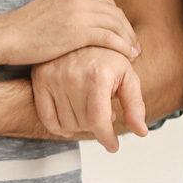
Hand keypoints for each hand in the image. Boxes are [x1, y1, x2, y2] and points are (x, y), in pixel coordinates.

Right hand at [0, 0, 139, 66]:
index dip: (117, 19)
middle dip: (127, 28)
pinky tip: (127, 57)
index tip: (123, 34)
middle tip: (134, 44)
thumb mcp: (45, 16)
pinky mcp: (77, 30)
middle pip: (113, 11)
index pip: (104, 3)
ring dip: (128, 38)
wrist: (3, 37)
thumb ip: (63, 17)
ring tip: (135, 53)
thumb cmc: (19, 34)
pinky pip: (109, 36)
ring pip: (115, 23)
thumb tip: (73, 31)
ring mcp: (77, 12)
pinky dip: (122, 46)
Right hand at [31, 47, 146, 150]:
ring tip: (89, 110)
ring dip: (80, 125)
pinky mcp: (41, 78)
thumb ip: (135, 105)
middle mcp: (73, 76)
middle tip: (103, 115)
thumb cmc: (109, 58)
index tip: (112, 146)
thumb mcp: (128, 77)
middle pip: (83, 124)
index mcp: (98, 76)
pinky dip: (58, 127)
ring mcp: (54, 77)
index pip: (98, 121)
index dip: (107, 138)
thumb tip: (141, 132)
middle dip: (97, 126)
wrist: (85, 35)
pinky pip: (47, 117)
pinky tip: (69, 126)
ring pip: (66, 123)